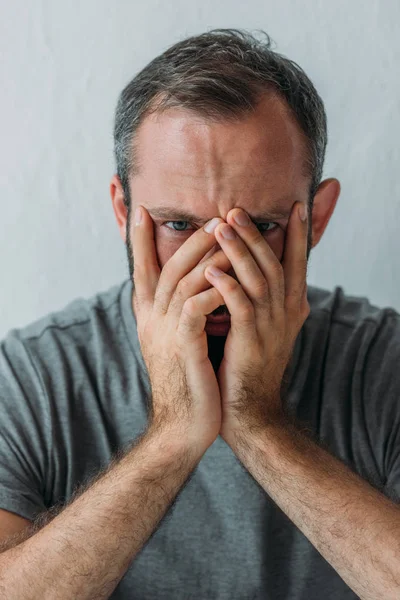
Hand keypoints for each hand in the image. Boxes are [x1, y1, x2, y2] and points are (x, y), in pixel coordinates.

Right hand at [133, 206, 232, 453]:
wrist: (182, 427)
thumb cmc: (186, 383)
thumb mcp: (176, 344)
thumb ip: (179, 316)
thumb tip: (193, 291)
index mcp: (150, 318)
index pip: (142, 271)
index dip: (139, 241)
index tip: (141, 211)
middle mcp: (153, 320)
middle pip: (168, 268)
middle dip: (190, 241)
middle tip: (215, 217)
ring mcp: (166, 332)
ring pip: (183, 281)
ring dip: (207, 256)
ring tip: (228, 234)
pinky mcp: (183, 346)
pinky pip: (197, 308)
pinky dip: (214, 289)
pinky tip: (232, 277)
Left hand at [203, 201, 309, 442]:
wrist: (250, 411)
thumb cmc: (249, 366)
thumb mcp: (262, 328)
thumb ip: (260, 299)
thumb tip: (249, 270)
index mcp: (290, 308)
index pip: (296, 264)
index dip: (297, 236)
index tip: (295, 207)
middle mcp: (285, 314)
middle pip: (274, 264)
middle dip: (256, 235)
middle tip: (236, 209)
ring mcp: (270, 328)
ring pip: (259, 280)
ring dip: (239, 252)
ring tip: (221, 226)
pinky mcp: (251, 342)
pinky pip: (241, 308)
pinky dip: (227, 287)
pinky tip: (210, 270)